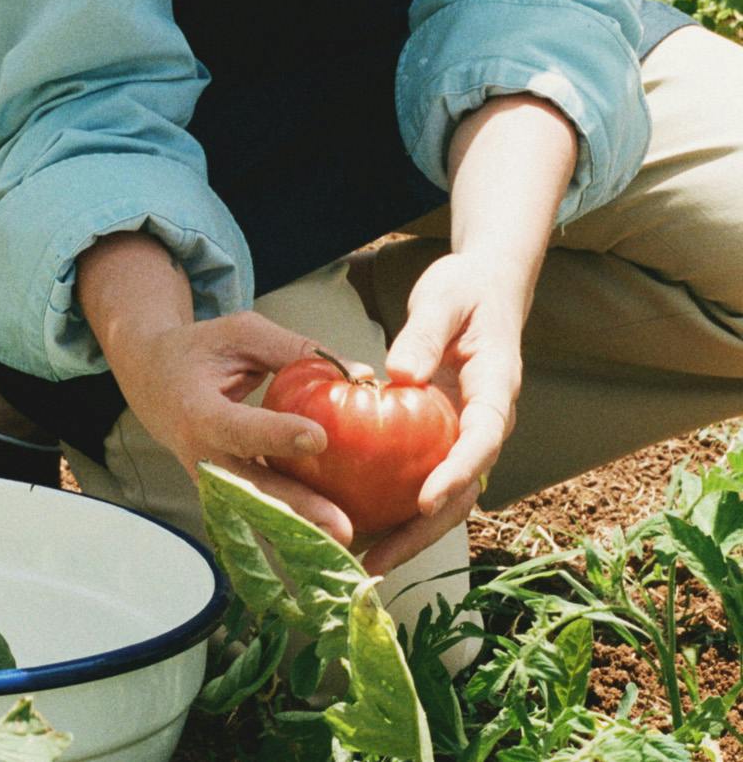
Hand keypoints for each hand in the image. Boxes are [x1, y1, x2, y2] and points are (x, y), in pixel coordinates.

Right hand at [109, 308, 374, 547]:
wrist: (152, 382)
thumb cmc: (199, 351)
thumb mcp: (241, 335)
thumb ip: (294, 350)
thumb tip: (357, 372)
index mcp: (197, 413)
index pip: (238, 429)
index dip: (276, 435)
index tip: (319, 437)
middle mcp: (202, 458)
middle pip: (252, 490)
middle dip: (299, 509)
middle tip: (343, 525)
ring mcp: (213, 484)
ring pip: (259, 511)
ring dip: (301, 527)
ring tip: (344, 538)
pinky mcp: (227, 496)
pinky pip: (262, 511)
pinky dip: (296, 521)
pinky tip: (333, 529)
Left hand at [356, 251, 524, 576]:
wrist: (483, 290)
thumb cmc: (465, 290)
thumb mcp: (444, 297)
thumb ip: (424, 331)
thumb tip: (400, 374)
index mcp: (495, 389)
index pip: (483, 439)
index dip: (457, 472)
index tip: (425, 498)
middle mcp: (484, 424)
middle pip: (464, 489)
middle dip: (424, 528)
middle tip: (381, 559)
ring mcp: (464, 436)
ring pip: (445, 498)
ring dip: (409, 533)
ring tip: (365, 564)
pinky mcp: (441, 439)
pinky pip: (422, 480)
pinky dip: (396, 509)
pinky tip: (359, 529)